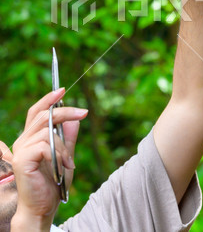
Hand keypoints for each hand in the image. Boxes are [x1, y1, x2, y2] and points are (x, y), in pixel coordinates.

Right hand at [11, 89, 87, 229]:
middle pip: (43, 115)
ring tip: (69, 162)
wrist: (44, 208)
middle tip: (84, 112)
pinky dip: (59, 154)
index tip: (63, 90)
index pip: (36, 111)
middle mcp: (23, 141)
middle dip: (65, 111)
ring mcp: (21, 150)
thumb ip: (68, 137)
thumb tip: (76, 118)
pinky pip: (46, 146)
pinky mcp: (22, 159)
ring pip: (47, 131)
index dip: (48, 99)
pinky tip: (64, 167)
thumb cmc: (53, 183)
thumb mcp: (66, 155)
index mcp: (31, 138)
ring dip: (64, 146)